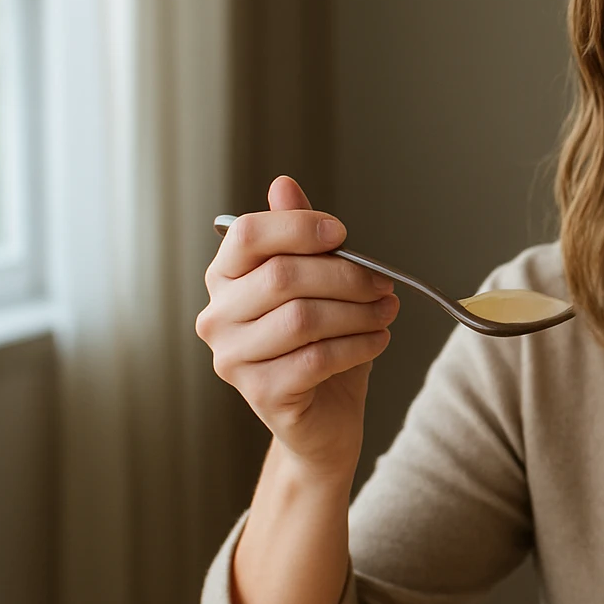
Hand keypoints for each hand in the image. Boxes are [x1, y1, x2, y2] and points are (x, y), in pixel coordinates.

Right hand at [195, 176, 398, 475]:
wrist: (324, 418)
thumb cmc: (319, 345)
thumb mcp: (316, 285)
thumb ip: (298, 238)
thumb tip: (283, 185)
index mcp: (224, 278)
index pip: (247, 234)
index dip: (298, 227)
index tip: (342, 233)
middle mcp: (217, 317)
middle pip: (283, 276)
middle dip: (346, 275)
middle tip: (383, 284)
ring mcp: (233, 359)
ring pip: (303, 319)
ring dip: (358, 312)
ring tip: (386, 312)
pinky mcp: (261, 393)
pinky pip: (317, 359)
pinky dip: (358, 345)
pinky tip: (377, 340)